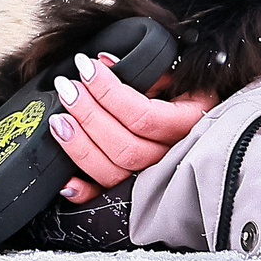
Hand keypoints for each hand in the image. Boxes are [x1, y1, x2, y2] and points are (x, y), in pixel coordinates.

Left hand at [47, 52, 212, 203]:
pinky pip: (107, 199)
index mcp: (189, 123)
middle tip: (67, 89)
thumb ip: (144, 70)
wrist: (201, 123)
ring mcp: (154, 178)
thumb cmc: (185, 94)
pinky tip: (65, 178)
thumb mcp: (175, 74)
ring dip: (80, 147)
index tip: (87, 68)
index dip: (110, 92)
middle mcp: (173, 156)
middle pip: (125, 147)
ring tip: (59, 121)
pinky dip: (84, 192)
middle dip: (89, 115)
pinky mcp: (135, 193)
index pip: (144, 116)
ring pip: (114, 173)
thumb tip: (104, 62)